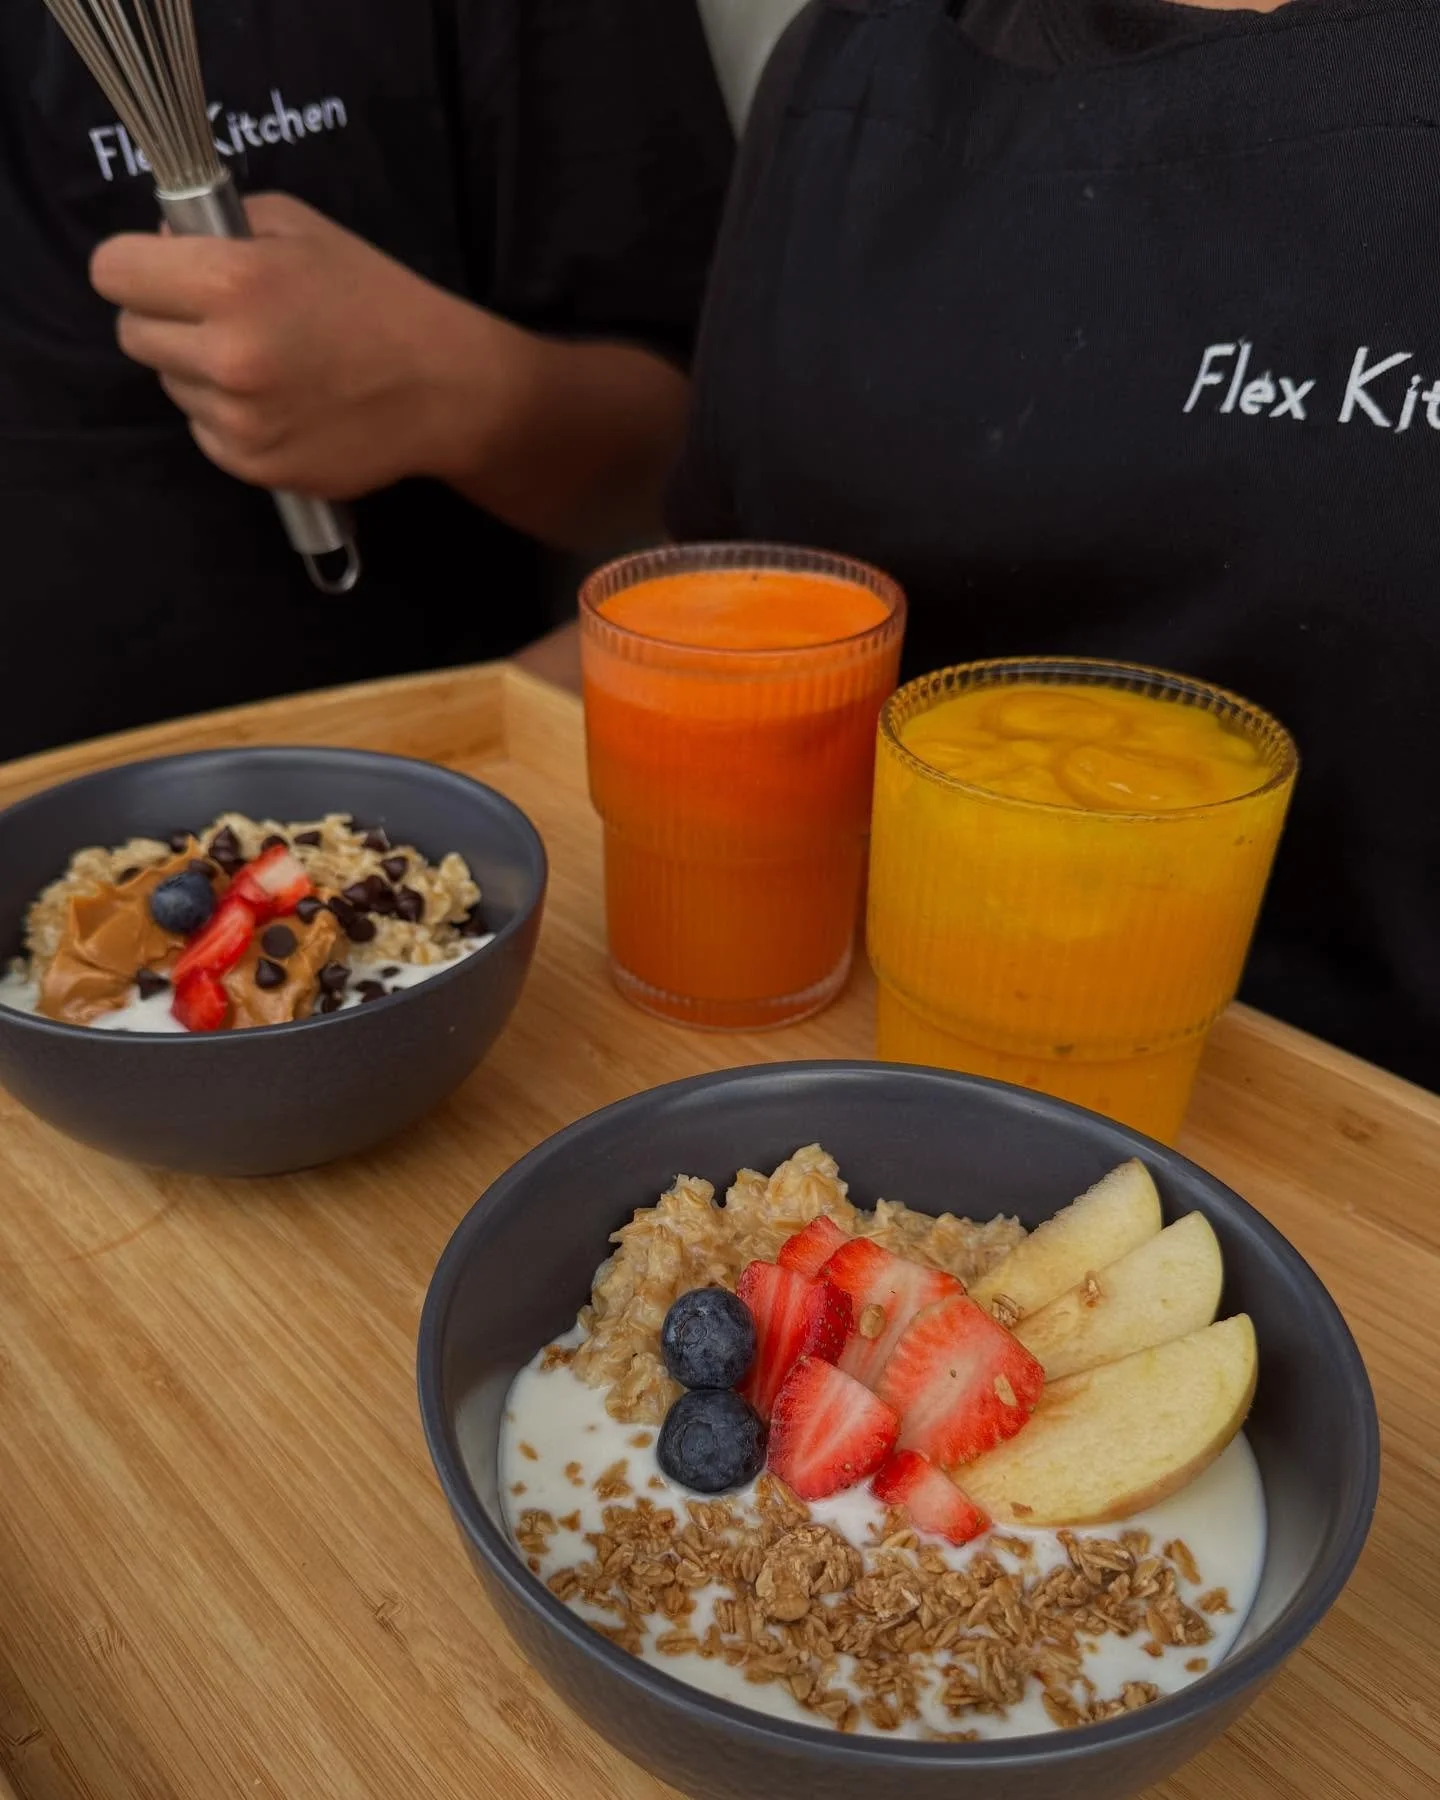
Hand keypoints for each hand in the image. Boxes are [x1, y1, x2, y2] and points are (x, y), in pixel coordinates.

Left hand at [90, 194, 490, 498]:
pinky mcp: (255, 466)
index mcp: (231, 281)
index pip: (111, 271)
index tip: (159, 272)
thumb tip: (161, 248)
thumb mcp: (302, 229)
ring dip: (199, 372)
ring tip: (266, 363)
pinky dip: (229, 417)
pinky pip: (206, 432)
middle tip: (220, 318)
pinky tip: (281, 402)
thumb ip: (221, 225)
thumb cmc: (377, 299)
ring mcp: (239, 419)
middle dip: (163, 320)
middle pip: (131, 333)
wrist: (444, 389)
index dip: (134, 266)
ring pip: (169, 385)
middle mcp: (226, 355)